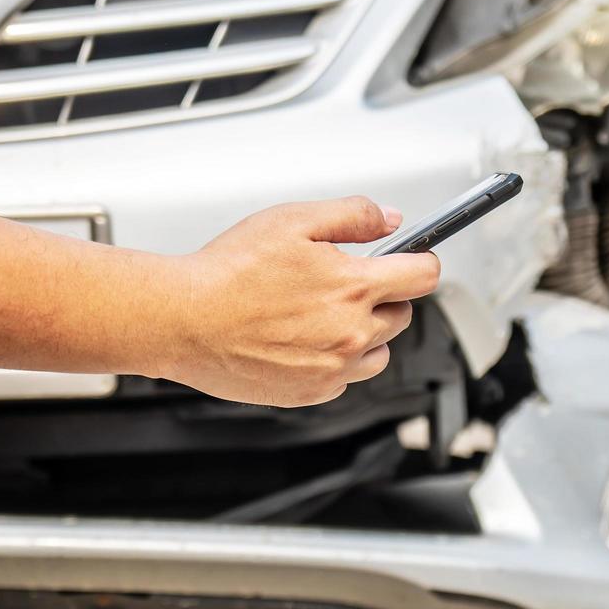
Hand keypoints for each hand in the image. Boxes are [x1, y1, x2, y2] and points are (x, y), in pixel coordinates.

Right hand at [165, 196, 440, 406]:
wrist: (184, 320)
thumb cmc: (228, 272)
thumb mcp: (293, 220)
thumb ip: (352, 215)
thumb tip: (390, 220)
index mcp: (354, 287)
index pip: (424, 276)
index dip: (420, 261)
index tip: (412, 259)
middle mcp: (352, 333)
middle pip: (402, 314)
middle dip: (382, 296)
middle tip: (341, 282)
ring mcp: (333, 367)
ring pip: (378, 352)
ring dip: (363, 333)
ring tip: (319, 314)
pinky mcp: (311, 392)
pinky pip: (344, 377)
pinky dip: (333, 359)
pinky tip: (300, 339)